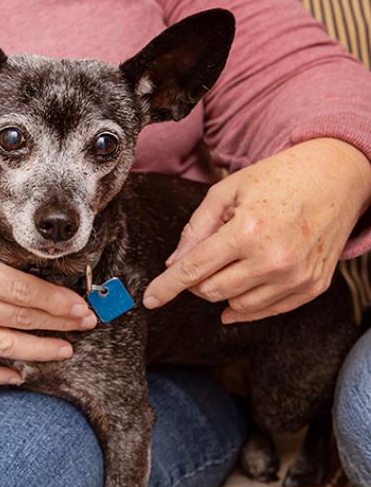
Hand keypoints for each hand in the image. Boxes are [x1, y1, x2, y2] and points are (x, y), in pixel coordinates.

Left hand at [144, 138, 370, 322]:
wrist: (337, 176)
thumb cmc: (279, 178)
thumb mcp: (227, 191)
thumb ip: (196, 229)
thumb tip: (173, 264)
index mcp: (247, 230)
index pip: (194, 269)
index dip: (166, 287)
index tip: (150, 299)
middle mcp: (274, 259)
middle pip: (211, 291)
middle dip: (196, 280)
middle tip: (204, 258)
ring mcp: (297, 276)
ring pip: (236, 305)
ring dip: (222, 290)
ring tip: (233, 260)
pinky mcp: (313, 285)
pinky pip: (268, 310)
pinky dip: (247, 305)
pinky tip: (238, 292)